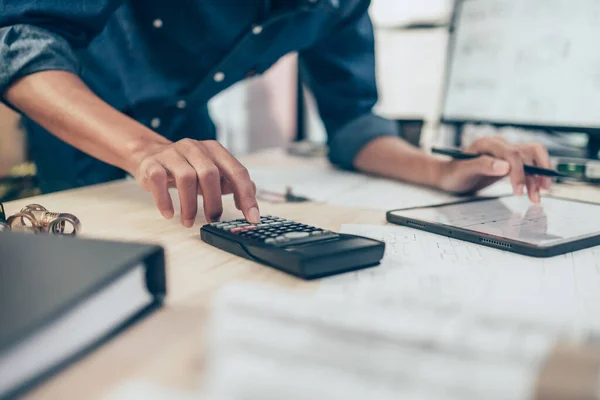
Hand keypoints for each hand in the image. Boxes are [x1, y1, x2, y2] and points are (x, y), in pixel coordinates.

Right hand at [132, 139, 258, 226]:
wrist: (151, 156)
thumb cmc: (188, 168)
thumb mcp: (212, 172)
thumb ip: (232, 182)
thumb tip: (252, 196)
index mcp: (215, 150)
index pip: (237, 171)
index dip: (246, 196)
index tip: (252, 217)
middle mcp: (195, 148)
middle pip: (210, 174)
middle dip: (214, 203)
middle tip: (214, 220)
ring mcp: (172, 153)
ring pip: (186, 178)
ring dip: (190, 206)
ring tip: (188, 222)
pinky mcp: (152, 163)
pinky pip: (159, 181)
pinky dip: (165, 200)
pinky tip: (169, 213)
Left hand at [437, 136, 551, 202]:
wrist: (448, 175)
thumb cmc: (453, 173)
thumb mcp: (463, 171)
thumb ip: (482, 165)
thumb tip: (505, 166)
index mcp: (486, 143)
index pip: (512, 153)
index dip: (519, 172)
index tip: (519, 191)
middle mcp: (499, 144)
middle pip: (527, 154)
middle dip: (535, 174)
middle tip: (536, 195)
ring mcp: (506, 151)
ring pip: (533, 157)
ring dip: (540, 175)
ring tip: (538, 196)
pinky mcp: (510, 160)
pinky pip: (530, 163)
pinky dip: (537, 175)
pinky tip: (538, 187)